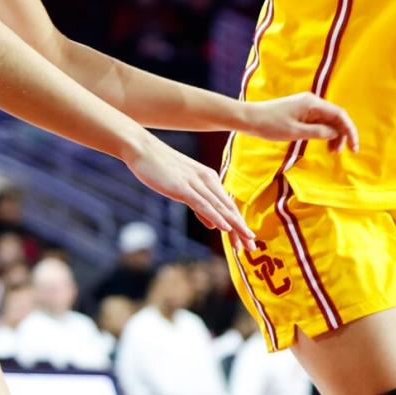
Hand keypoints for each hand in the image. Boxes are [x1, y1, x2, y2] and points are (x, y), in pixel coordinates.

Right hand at [124, 135, 256, 250]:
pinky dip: (216, 216)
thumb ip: (199, 205)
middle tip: (253, 246)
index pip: (227, 205)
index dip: (239, 223)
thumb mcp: (182, 188)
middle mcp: (206, 180)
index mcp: (208, 178)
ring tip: (246, 241)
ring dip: (235, 226)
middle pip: (228, 208)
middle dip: (241, 228)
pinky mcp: (183, 188)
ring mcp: (195, 184)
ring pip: (220, 208)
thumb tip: (213, 224)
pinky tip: (225, 228)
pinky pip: (203, 204)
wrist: (142, 148)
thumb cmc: (160, 167)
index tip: (247, 239)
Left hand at [242, 92, 359, 152]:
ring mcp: (306, 106)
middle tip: (339, 153)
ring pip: (328, 120)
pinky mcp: (300, 112)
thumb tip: (335, 133)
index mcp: (312, 103)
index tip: (354, 147)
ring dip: (333, 135)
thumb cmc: (270, 124)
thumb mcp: (295, 132)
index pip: (339, 115)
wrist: (249, 118)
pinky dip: (324, 133)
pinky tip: (324, 144)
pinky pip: (318, 121)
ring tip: (332, 152)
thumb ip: (317, 132)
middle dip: (342, 134)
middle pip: (335, 117)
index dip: (350, 130)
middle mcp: (312, 102)